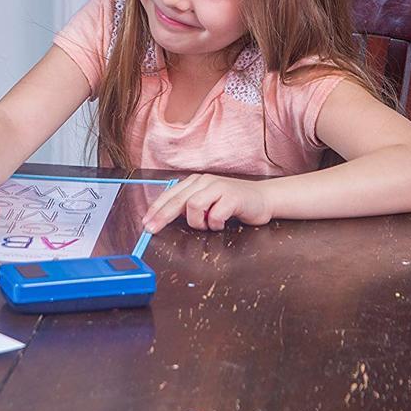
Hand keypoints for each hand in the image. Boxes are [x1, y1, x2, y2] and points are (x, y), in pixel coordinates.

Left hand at [142, 174, 272, 233]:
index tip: (146, 223)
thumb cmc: (233, 204)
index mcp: (195, 183)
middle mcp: (204, 182)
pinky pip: (214, 214)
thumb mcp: (207, 203)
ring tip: (208, 225)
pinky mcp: (232, 196)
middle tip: (153, 229)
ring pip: (193, 206)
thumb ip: (189, 207)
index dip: (156, 210)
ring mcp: (218, 187)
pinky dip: (215, 224)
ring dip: (197, 222)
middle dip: (162, 216)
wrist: (263, 199)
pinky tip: (221, 223)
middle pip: (177, 200)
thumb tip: (166, 218)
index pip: (170, 195)